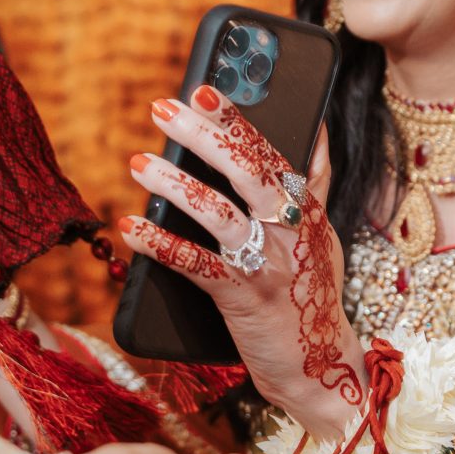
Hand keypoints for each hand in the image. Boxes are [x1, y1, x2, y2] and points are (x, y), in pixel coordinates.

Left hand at [121, 93, 366, 442]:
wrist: (320, 365)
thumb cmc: (312, 294)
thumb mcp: (323, 233)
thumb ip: (314, 181)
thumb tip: (313, 125)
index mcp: (305, 209)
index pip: (270, 149)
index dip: (237, 117)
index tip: (204, 88)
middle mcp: (290, 230)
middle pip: (245, 170)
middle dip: (202, 135)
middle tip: (162, 109)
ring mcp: (267, 263)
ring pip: (219, 213)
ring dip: (175, 185)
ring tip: (139, 162)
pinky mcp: (243, 298)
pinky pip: (197, 265)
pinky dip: (161, 245)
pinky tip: (131, 228)